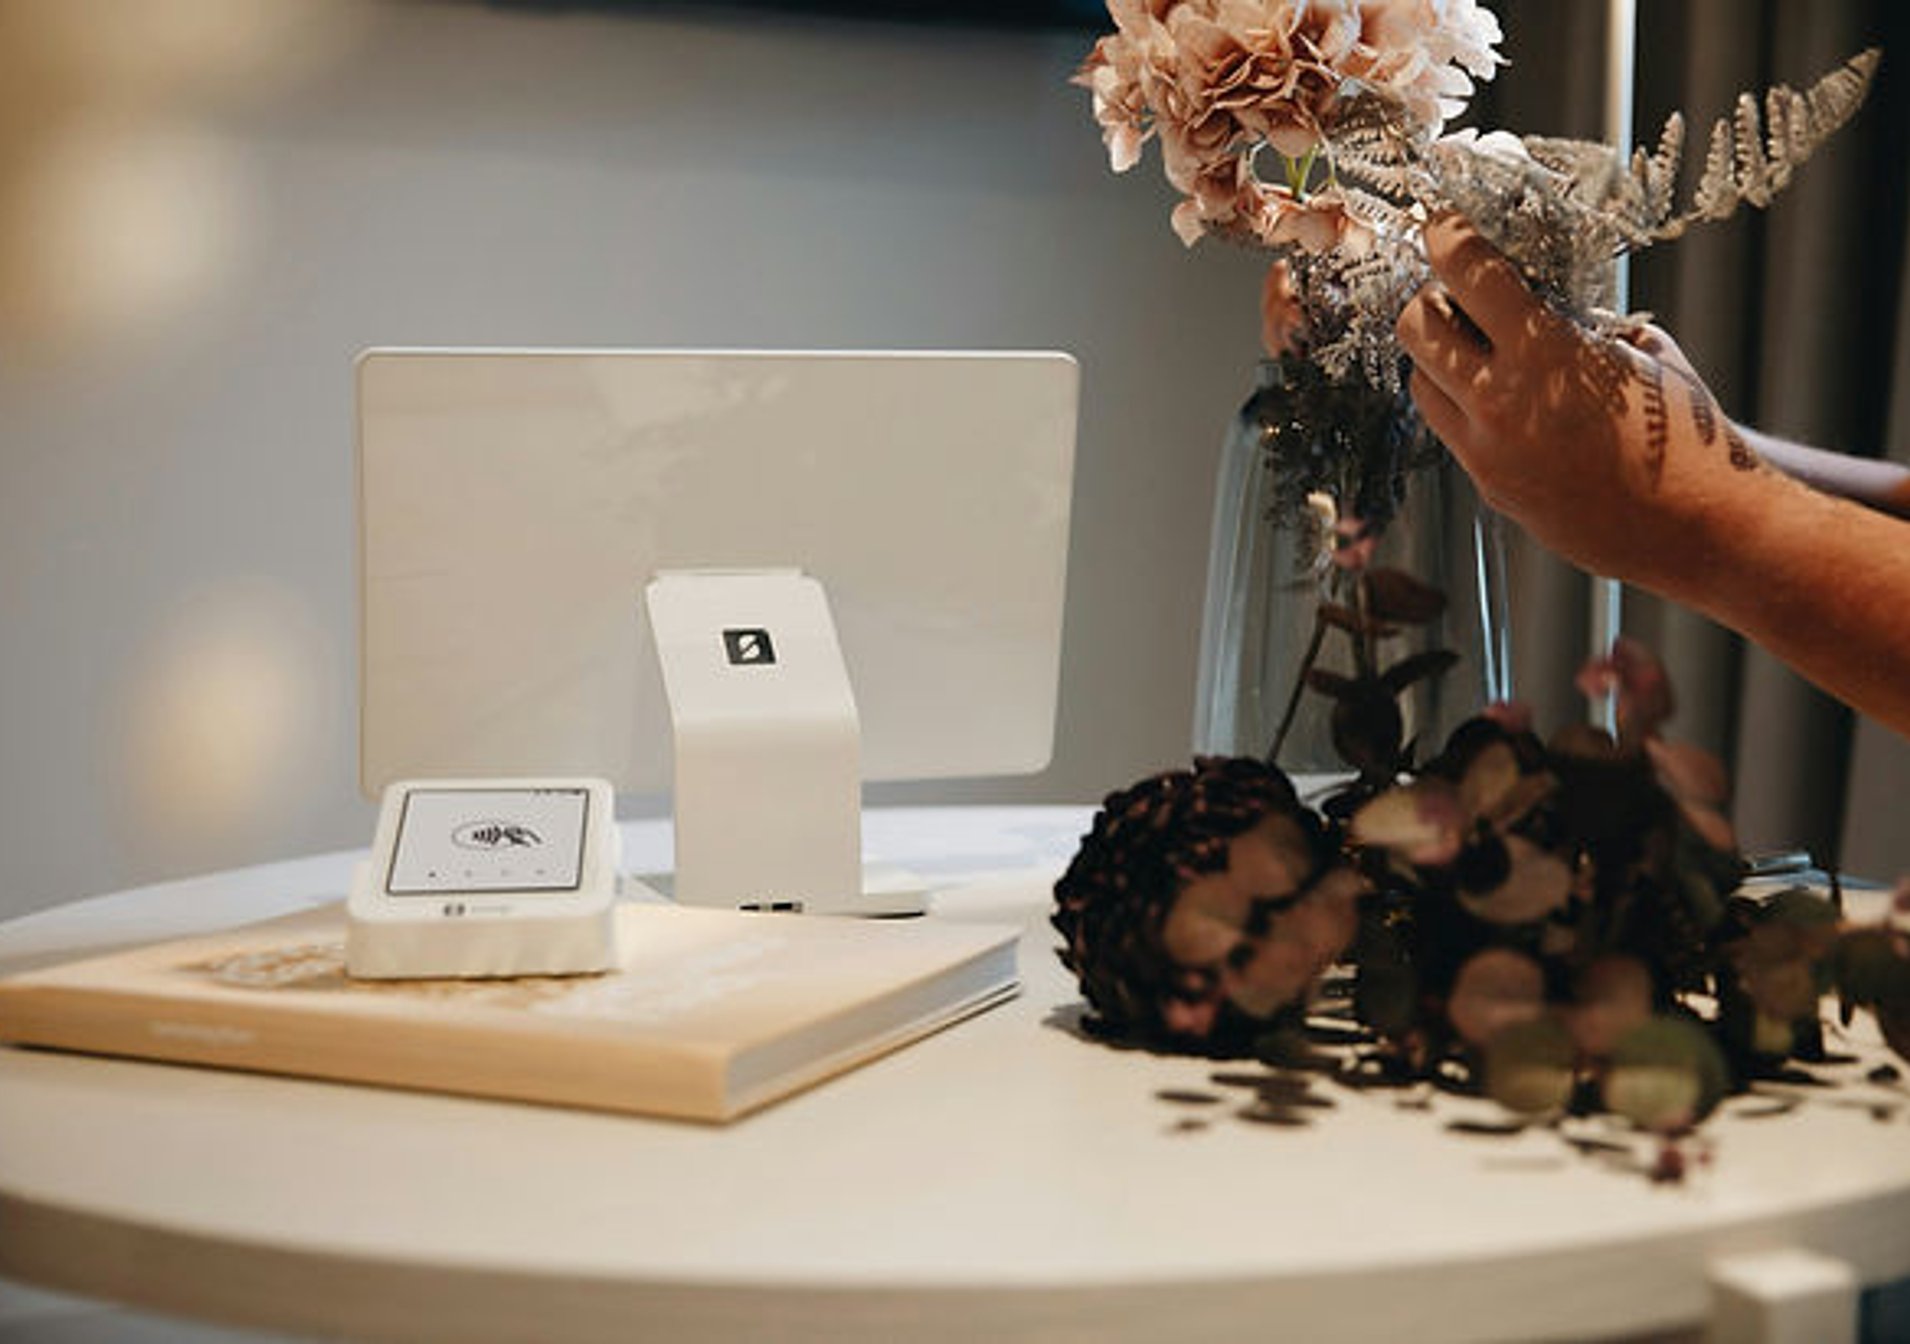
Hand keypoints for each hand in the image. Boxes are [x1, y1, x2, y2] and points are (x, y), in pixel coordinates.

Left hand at [1395, 215, 1757, 585]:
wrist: (1699, 530)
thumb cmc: (1686, 436)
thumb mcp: (1644, 352)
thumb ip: (1584, 321)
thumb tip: (1541, 293)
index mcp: (1545, 355)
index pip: (1465, 272)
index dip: (1447, 236)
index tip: (1444, 224)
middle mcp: (1500, 404)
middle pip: (1413, 327)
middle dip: (1430, 298)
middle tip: (1464, 295)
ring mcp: (1487, 453)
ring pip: (1420, 384)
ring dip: (1439, 358)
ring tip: (1487, 351)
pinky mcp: (1489, 489)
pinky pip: (1451, 432)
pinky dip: (1464, 405)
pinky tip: (1509, 402)